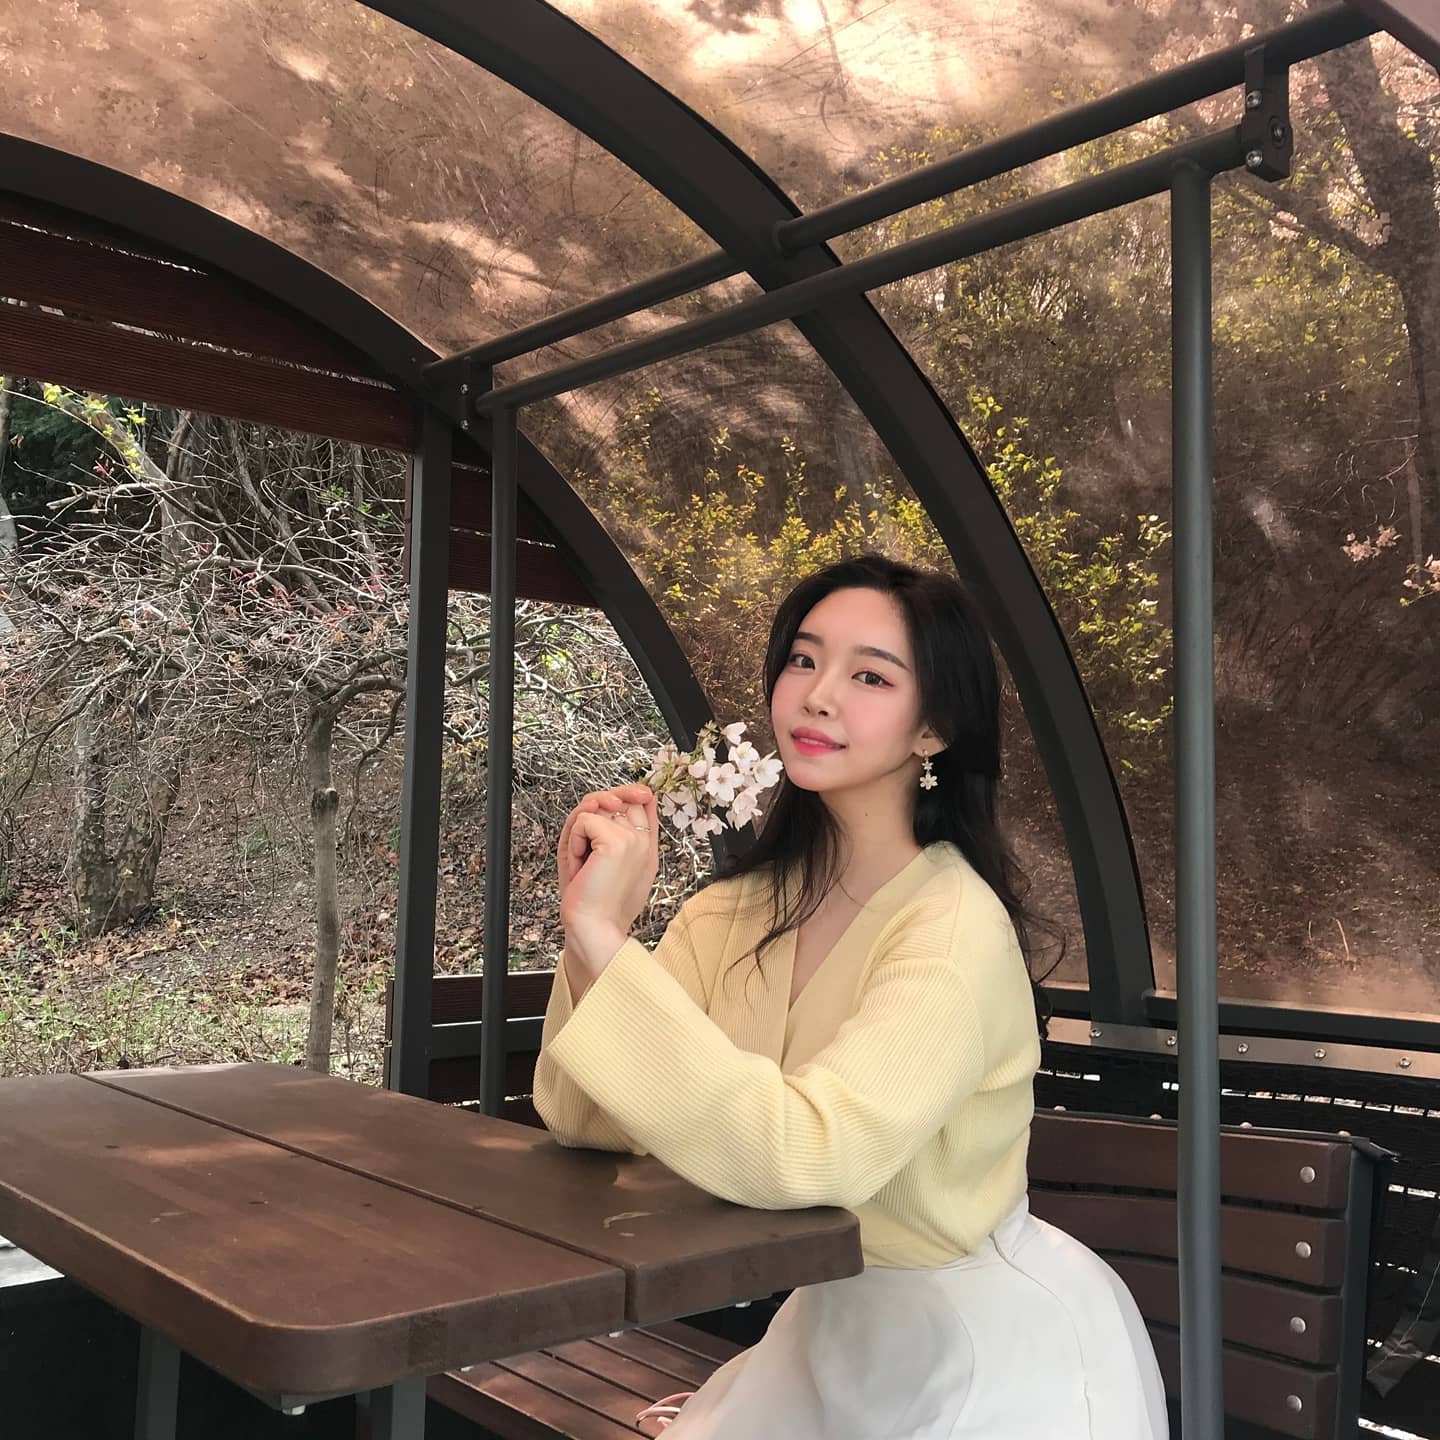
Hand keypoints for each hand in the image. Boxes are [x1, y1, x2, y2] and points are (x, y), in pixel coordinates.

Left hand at [557, 784, 658, 971]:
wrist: (594, 928)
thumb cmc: (594, 901)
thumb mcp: (603, 858)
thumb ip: (611, 826)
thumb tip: (612, 797)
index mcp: (646, 846)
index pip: (642, 799)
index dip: (621, 797)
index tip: (606, 810)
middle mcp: (644, 841)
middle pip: (617, 797)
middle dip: (593, 816)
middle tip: (588, 851)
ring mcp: (633, 839)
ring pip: (597, 808)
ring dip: (581, 833)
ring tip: (587, 861)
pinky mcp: (617, 842)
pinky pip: (584, 820)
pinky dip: (575, 841)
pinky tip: (583, 863)